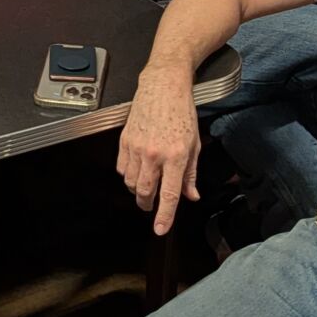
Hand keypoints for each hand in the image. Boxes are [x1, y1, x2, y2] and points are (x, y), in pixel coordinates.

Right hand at [116, 65, 201, 234]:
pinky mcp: (124, 141)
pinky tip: (137, 171)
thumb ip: (191, 174)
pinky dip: (128, 176)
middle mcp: (155, 154)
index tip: (160, 229)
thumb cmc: (181, 111)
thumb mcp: (195, 144)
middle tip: (152, 208)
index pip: (168, 195)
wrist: (163, 86)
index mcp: (176, 156)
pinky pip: (121, 169)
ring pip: (131, 183)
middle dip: (148, 205)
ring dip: (138, 191)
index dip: (164, 216)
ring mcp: (137, 147)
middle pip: (145, 193)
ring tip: (146, 187)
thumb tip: (190, 196)